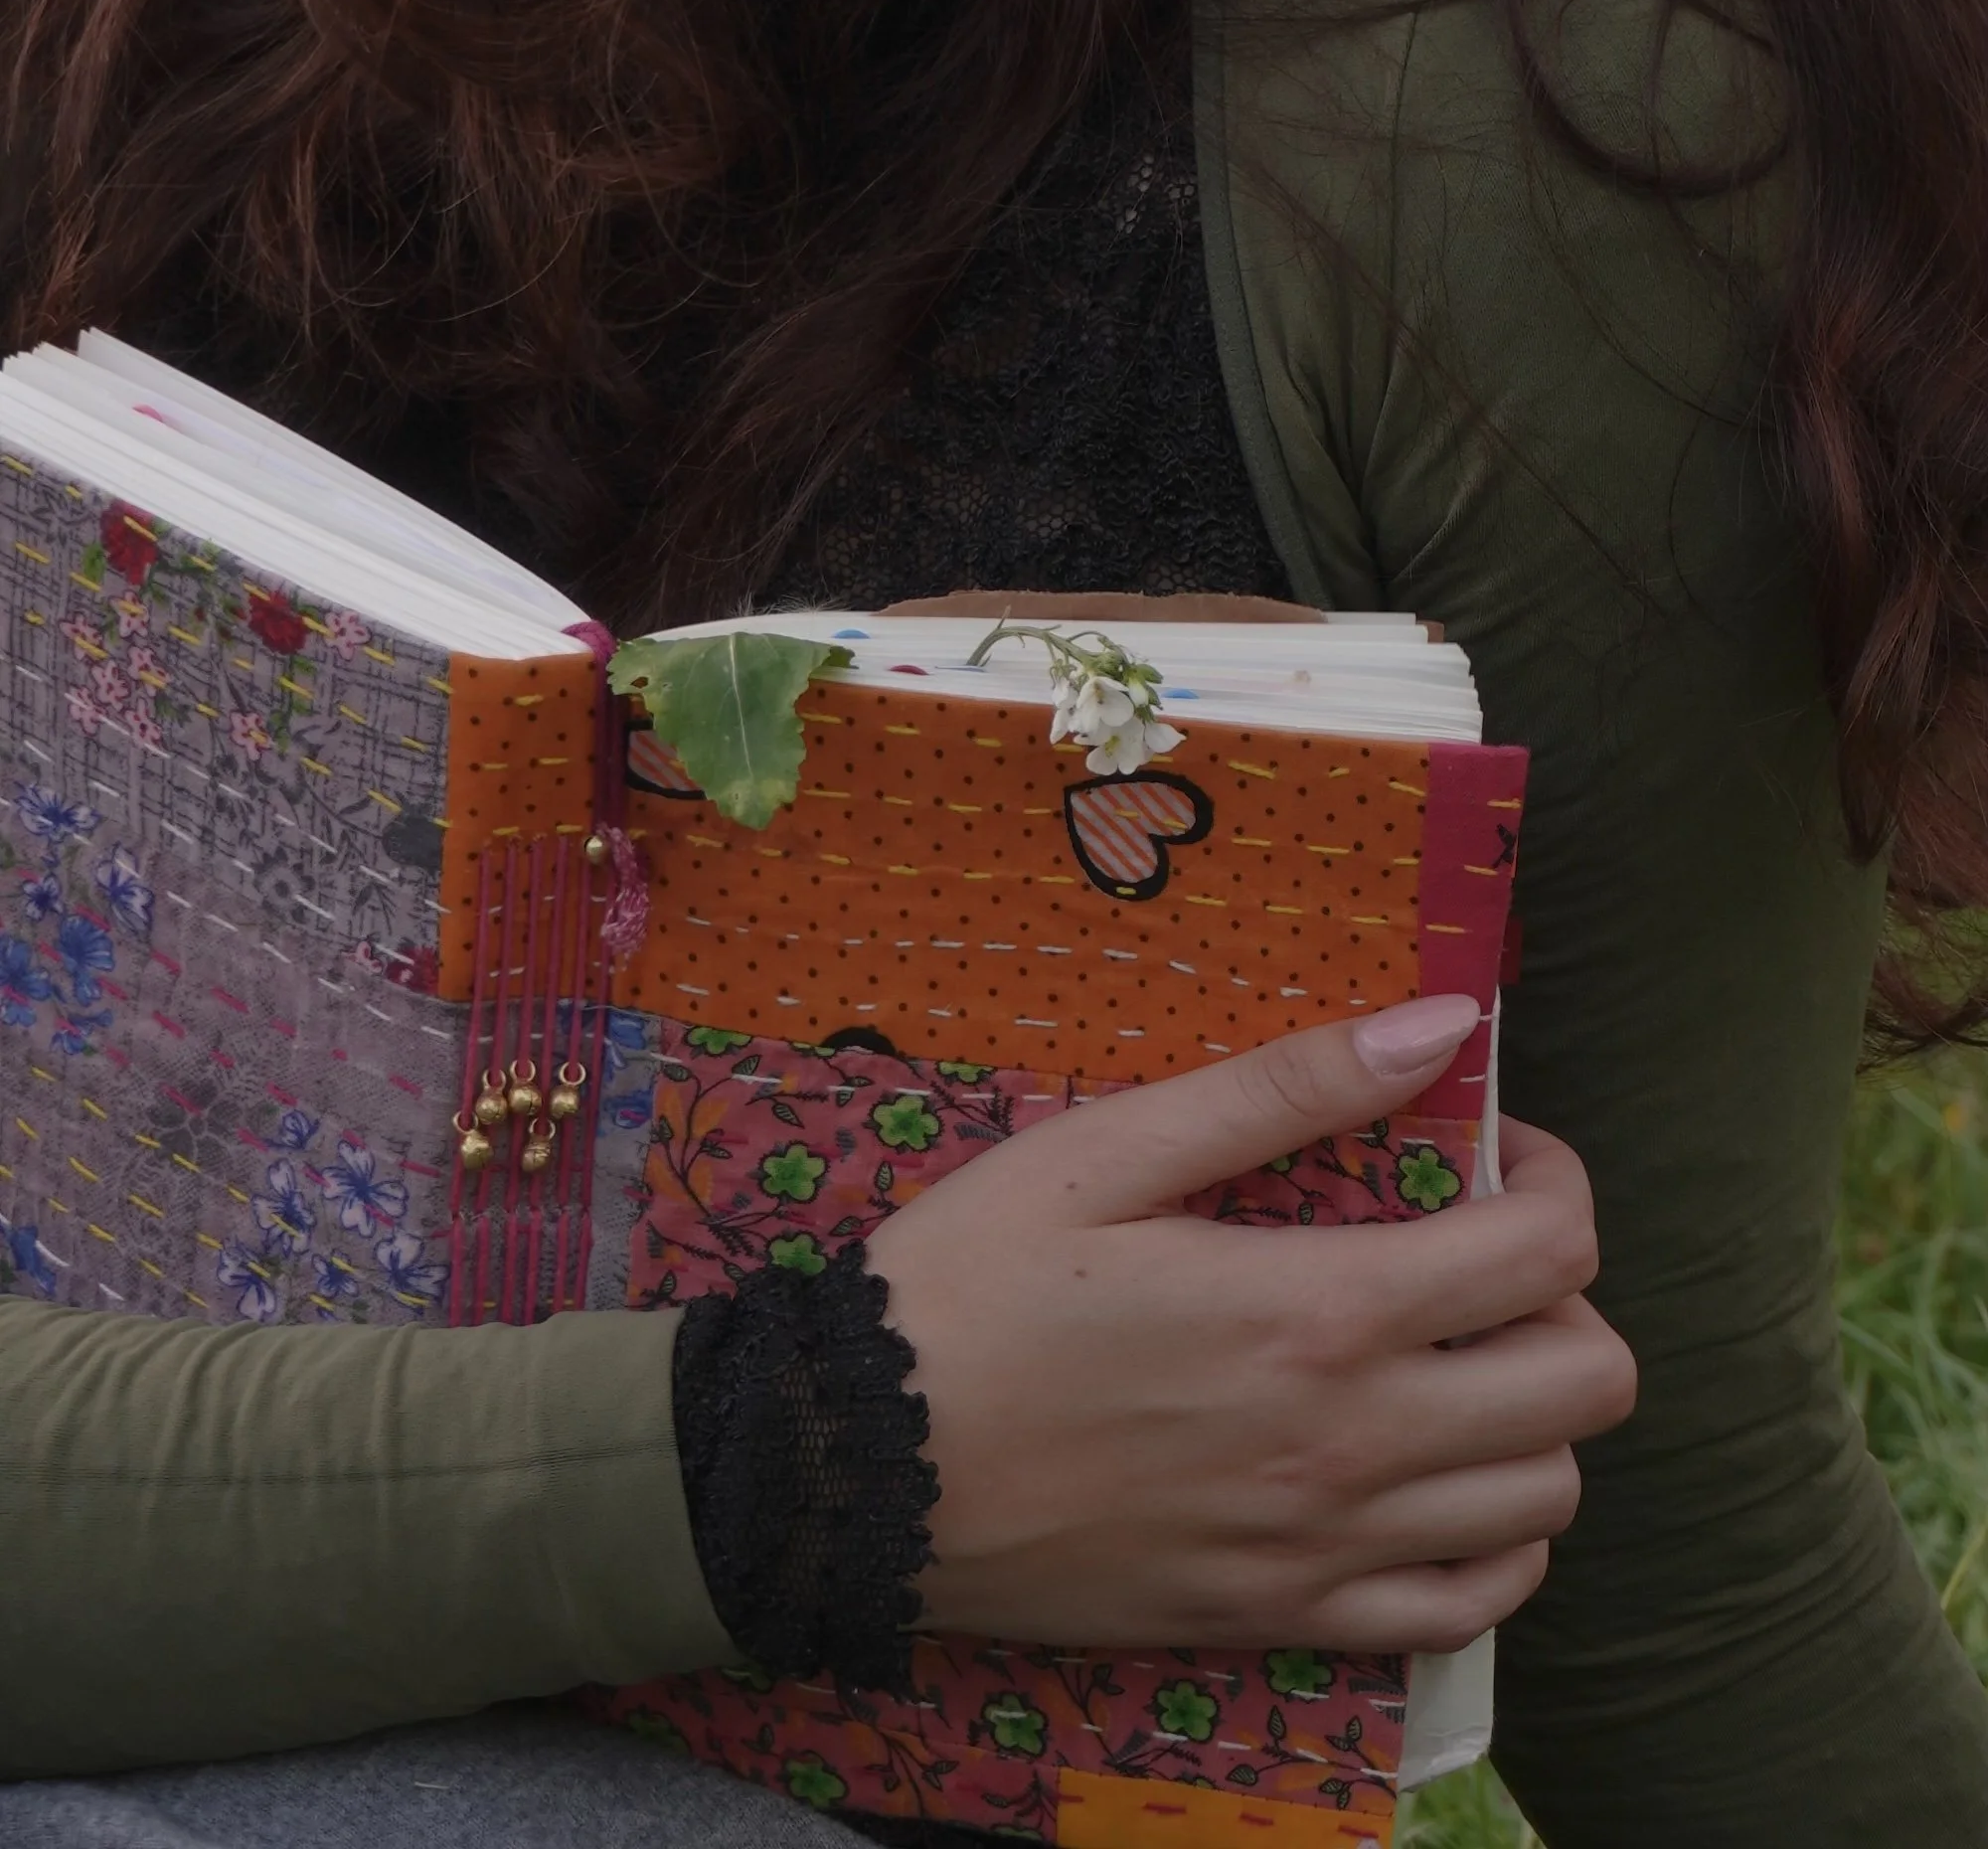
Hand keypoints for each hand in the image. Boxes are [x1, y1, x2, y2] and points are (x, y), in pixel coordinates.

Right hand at [865, 997, 1635, 1653]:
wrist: (855, 1471)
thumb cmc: (971, 1287)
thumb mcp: (1107, 1150)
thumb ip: (1287, 1088)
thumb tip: (1442, 1024)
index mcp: (1318, 1311)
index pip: (1550, 1249)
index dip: (1555, 1179)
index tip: (1494, 1151)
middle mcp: (1353, 1444)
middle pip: (1590, 1383)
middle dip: (1565, 1294)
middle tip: (1479, 1253)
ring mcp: (1326, 1551)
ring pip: (1550, 1500)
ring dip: (1533, 1414)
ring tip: (1450, 1355)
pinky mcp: (1286, 1622)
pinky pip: (1470, 1609)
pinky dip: (1492, 1542)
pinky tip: (1431, 1477)